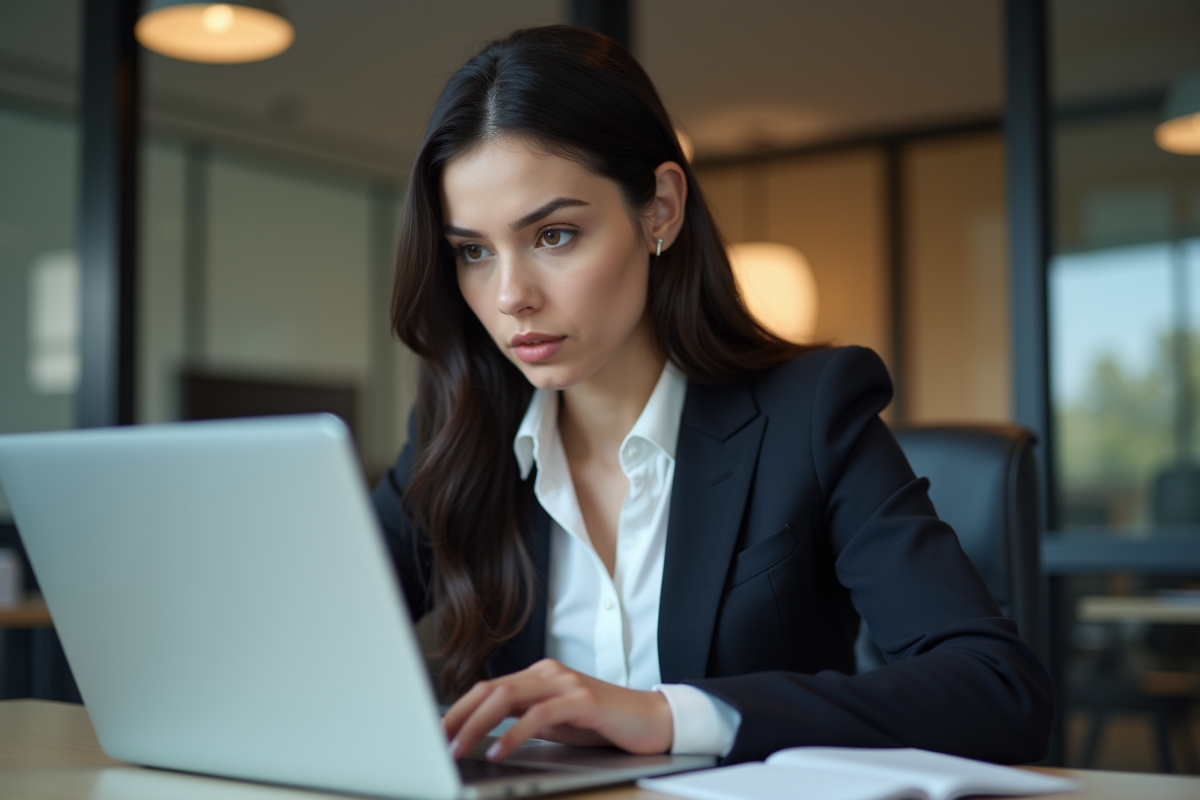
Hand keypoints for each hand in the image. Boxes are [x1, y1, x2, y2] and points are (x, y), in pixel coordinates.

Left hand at [442, 659, 673, 760]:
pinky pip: (539, 715)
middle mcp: (549, 673)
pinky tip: (499, 750)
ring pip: (507, 697)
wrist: (653, 721)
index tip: (437, 732)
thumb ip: (527, 721)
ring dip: (477, 725)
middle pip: (491, 689)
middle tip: (438, 741)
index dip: (459, 709)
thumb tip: (487, 735)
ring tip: (458, 748)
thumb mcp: (558, 723)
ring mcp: (566, 683)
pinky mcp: (583, 700)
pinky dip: (513, 734)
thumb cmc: (605, 724)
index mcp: (540, 676)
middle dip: (458, 716)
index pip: (489, 688)